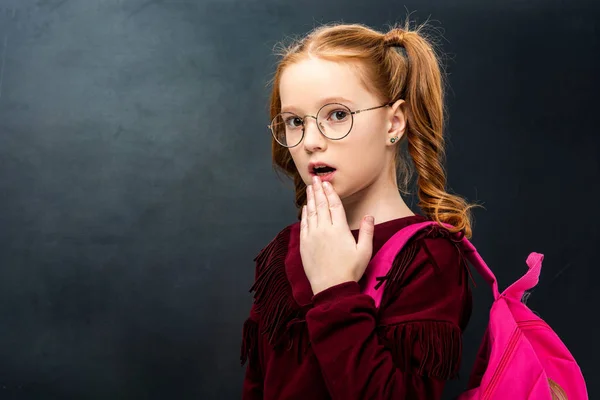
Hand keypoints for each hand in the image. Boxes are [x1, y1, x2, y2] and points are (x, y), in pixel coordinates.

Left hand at [300, 175, 374, 294]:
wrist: (331, 287)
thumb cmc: (350, 271)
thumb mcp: (364, 252)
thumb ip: (367, 232)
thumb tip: (370, 216)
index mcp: (340, 229)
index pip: (334, 205)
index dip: (330, 192)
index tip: (327, 183)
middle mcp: (324, 229)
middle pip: (320, 205)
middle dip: (318, 190)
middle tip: (315, 179)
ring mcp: (312, 236)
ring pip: (311, 212)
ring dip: (310, 199)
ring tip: (310, 188)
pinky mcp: (304, 244)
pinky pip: (303, 224)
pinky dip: (304, 214)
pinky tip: (305, 207)